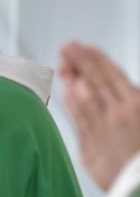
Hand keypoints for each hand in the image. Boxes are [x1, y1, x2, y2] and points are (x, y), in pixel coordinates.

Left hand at [60, 41, 139, 190]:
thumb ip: (133, 99)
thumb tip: (123, 86)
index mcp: (137, 106)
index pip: (110, 74)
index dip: (94, 58)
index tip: (82, 46)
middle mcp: (116, 117)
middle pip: (92, 82)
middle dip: (78, 62)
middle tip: (66, 47)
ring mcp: (101, 133)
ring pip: (80, 99)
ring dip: (70, 80)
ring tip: (64, 65)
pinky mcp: (89, 150)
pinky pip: (76, 121)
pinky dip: (70, 104)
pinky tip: (66, 92)